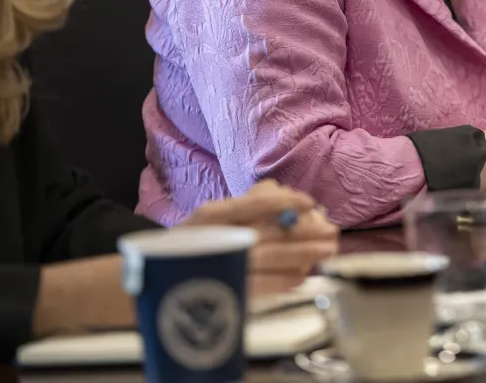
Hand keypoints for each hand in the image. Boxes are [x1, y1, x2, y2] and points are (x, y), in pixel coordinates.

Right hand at [184, 180, 340, 295]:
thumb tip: (285, 193)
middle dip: (305, 233)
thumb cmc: (194, 244)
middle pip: (268, 233)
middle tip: (332, 233)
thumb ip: (249, 203)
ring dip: (302, 256)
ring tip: (325, 253)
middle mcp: (214, 238)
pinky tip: (300, 277)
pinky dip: (282, 281)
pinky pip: (259, 286)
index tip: (311, 203)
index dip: (286, 202)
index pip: (254, 203)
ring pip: (268, 260)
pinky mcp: (223, 291)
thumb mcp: (214, 218)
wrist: (153, 281)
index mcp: (212, 215)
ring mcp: (219, 267)